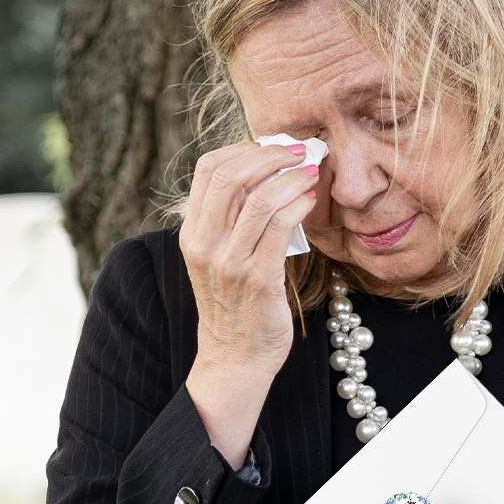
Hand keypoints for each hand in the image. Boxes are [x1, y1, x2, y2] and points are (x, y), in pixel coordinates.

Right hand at [179, 140, 321, 465]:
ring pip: (260, 197)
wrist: (236, 356)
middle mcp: (204, 244)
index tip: (272, 147)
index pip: (208, 170)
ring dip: (292, 177)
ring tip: (312, 172)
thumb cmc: (235, 303)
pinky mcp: (258, 278)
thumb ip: (232, 220)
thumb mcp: (220, 257)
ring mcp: (229, 262)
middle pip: (230, 174)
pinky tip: (311, 200)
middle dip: (270, 154)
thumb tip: (267, 174)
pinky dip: (299, 203)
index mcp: (191, 233)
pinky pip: (280, 226)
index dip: (243, 148)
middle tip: (298, 151)